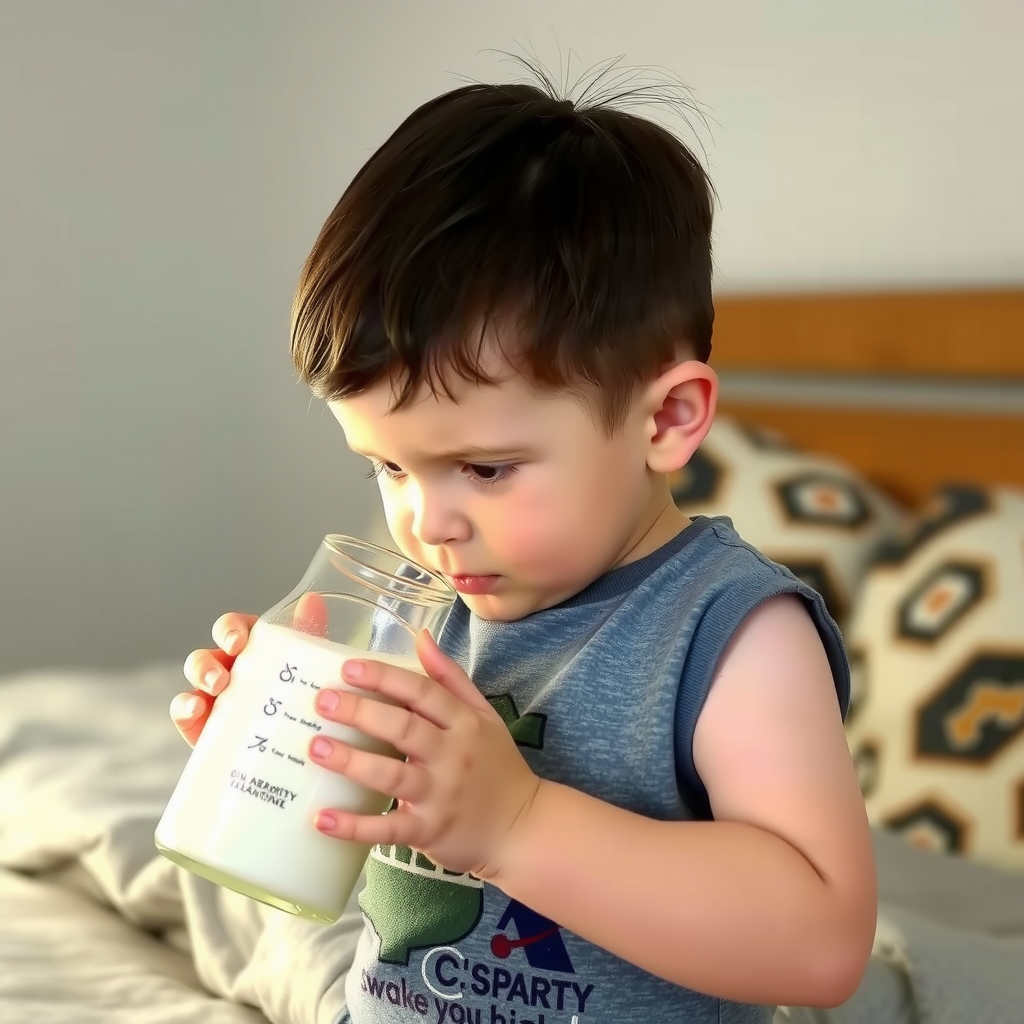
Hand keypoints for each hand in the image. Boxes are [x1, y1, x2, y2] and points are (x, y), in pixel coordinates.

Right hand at [172, 594, 327, 745]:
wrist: (293, 749)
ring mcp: (211, 697)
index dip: (229, 629)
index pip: (232, 628)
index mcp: (250, 650)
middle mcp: (227, 669)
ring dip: (200, 676)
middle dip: (209, 660)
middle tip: (223, 677)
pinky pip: (183, 711)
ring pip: (194, 677)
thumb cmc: (298, 700)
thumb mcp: (308, 667)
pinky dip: (184, 707)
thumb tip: (313, 599)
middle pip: (207, 654)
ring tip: (217, 687)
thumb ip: (308, 633)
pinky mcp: (202, 725)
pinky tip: (196, 710)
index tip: (238, 641)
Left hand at [309, 629, 540, 879]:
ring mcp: (439, 795)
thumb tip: (421, 635)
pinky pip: (387, 829)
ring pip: (391, 775)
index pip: (422, 692)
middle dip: (361, 712)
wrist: (521, 827)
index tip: (347, 668)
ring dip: (351, 762)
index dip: (385, 678)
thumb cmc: (495, 765)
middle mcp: (452, 755)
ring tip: (316, 748)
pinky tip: (322, 819)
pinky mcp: (427, 831)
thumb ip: (450, 677)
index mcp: (463, 722)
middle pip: (403, 728)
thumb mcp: (483, 715)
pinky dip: (354, 826)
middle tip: (323, 701)